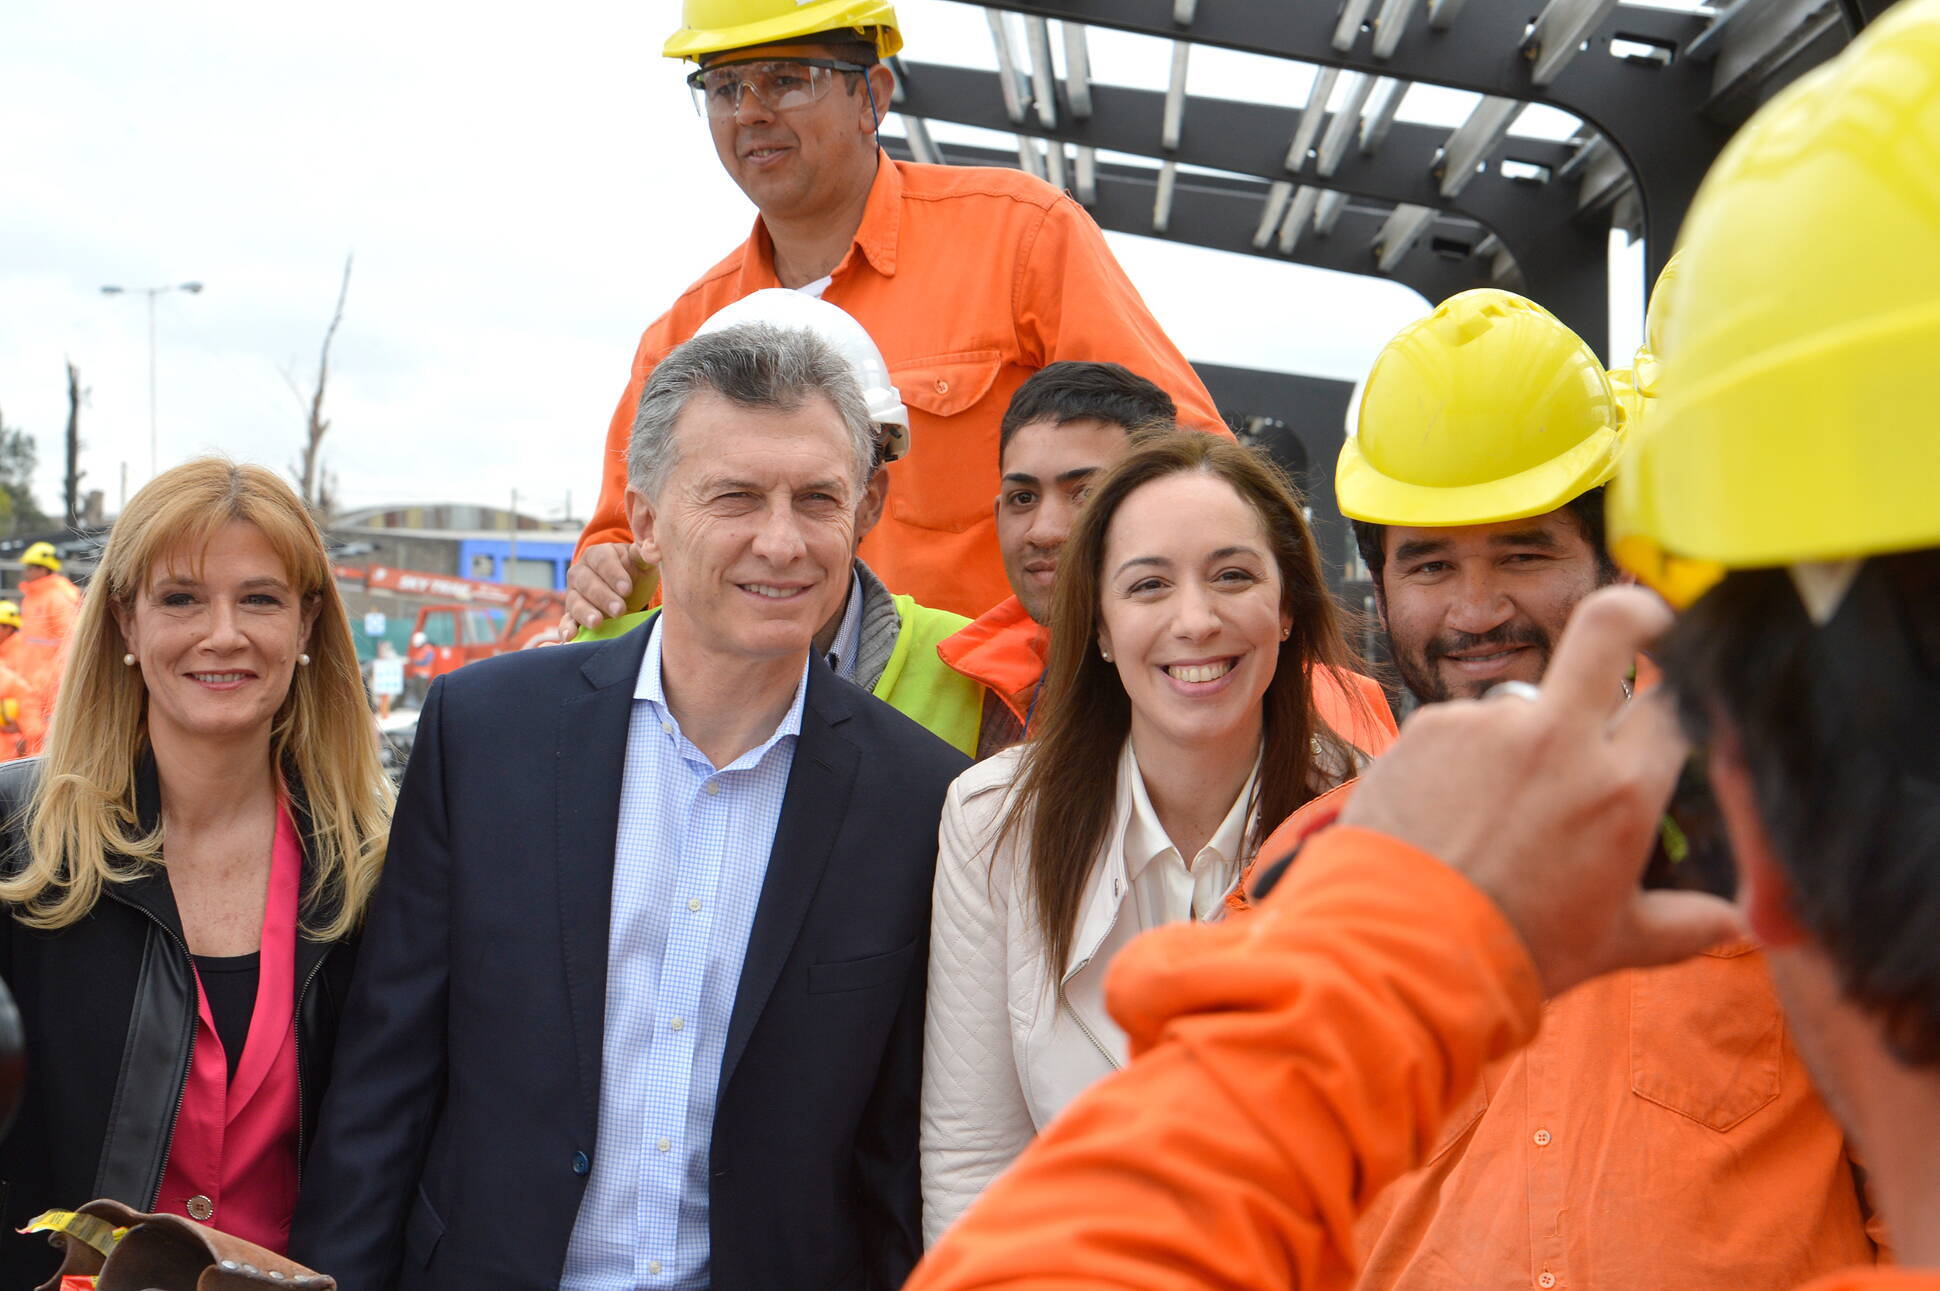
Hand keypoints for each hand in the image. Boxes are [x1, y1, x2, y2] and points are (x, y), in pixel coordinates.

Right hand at [561, 542, 651, 634]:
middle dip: (603, 597)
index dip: (614, 575)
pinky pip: (567, 620)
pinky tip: (569, 636)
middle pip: (587, 583)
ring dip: (585, 613)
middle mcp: (580, 572)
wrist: (627, 588)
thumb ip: (643, 554)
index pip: (602, 561)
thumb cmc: (634, 571)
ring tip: (597, 622)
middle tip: (619, 610)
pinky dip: (566, 628)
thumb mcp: (641, 561)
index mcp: (597, 554)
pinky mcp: (572, 613)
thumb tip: (652, 548)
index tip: (627, 589)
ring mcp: (574, 593)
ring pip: (575, 601)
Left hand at [1341, 586, 1741, 996]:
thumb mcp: (1614, 943)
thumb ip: (1684, 924)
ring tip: (1488, 816)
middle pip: (1609, 626)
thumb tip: (1739, 926)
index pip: (1673, 704)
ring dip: (1518, 741)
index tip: (1672, 701)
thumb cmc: (1514, 949)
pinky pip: (1459, 727)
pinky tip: (1443, 813)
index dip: (1677, 697)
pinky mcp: (1426, 725)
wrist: (1398, 951)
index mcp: (1620, 789)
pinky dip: (1459, 760)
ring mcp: (1486, 724)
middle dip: (1636, 611)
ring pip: (1521, 704)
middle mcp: (1558, 738)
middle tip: (1641, 623)